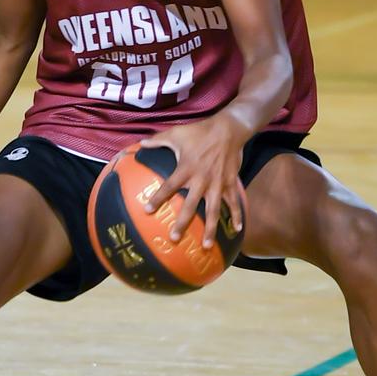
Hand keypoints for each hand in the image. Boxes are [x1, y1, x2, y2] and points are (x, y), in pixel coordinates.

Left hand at [140, 113, 246, 247]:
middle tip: (174, 238)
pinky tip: (236, 230)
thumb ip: (158, 140)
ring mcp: (217, 184)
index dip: (158, 198)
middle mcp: (201, 180)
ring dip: (210, 229)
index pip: (169, 186)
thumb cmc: (199, 131)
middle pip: (190, 206)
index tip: (147, 210)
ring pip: (213, 210)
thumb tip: (140, 143)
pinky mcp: (230, 183)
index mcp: (186, 169)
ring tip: (205, 246)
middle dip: (182, 223)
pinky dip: (236, 215)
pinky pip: (234, 202)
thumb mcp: (176, 133)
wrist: (228, 129)